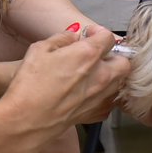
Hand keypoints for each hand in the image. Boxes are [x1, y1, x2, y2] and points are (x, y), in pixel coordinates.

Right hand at [0, 25, 129, 140]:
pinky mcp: (96, 113)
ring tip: (94, 75)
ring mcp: (101, 97)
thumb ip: (61, 39)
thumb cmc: (30, 84)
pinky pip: (109, 102)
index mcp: (88, 54)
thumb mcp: (39, 49)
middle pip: (124, 61)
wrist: (27, 119)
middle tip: (97, 56)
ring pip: (120, 82)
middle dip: (114, 55)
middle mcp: (101, 75)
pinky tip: (90, 94)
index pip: (108, 37)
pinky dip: (104, 96)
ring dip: (112, 75)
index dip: (98, 33)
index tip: (89, 35)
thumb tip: (73, 36)